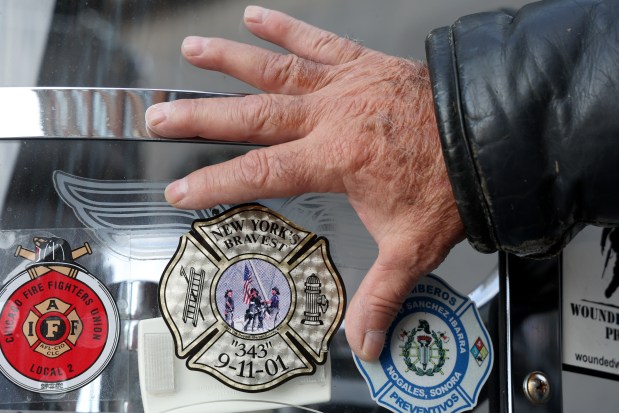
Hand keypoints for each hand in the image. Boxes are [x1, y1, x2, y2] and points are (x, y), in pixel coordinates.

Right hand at [145, 6, 464, 360]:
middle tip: (159, 116)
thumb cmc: (449, 187)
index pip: (260, 171)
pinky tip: (255, 15)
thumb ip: (380, 295)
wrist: (489, 136)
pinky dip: (285, 26)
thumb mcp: (412, 247)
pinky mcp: (361, 64)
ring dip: (229, 59)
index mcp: (336, 158)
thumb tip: (365, 344)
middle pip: (252, 115)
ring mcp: (344, 84)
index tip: (178, 190)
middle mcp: (331, 115)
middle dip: (200, 117)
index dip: (215, 182)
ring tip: (191, 50)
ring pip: (275, 68)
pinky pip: (317, 39)